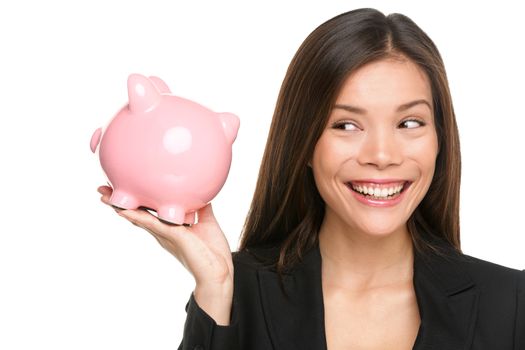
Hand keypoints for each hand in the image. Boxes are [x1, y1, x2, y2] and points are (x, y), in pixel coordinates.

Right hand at [97, 185, 233, 323]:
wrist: (220, 271)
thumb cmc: (212, 252)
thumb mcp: (206, 222)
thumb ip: (201, 208)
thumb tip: (202, 192)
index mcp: (168, 228)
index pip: (148, 212)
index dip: (135, 202)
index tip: (121, 187)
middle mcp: (162, 232)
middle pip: (137, 214)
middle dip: (120, 203)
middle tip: (102, 190)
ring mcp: (166, 235)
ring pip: (139, 219)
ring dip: (122, 208)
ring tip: (105, 197)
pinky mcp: (174, 236)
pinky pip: (153, 224)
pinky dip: (138, 217)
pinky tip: (125, 210)